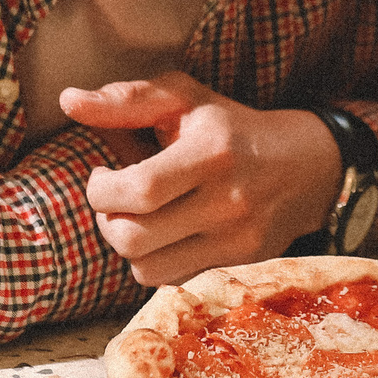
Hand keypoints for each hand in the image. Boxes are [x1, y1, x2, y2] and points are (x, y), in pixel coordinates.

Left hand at [58, 72, 341, 286]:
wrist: (309, 166)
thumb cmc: (231, 127)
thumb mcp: (184, 98)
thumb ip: (126, 99)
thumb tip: (68, 100)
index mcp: (211, 152)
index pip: (137, 191)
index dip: (101, 189)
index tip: (103, 175)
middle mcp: (227, 201)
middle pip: (132, 238)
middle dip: (106, 220)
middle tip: (115, 200)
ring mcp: (236, 239)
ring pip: (145, 270)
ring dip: (128, 246)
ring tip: (137, 219)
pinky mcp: (240, 263)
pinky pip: (172, 279)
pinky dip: (156, 261)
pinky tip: (166, 234)